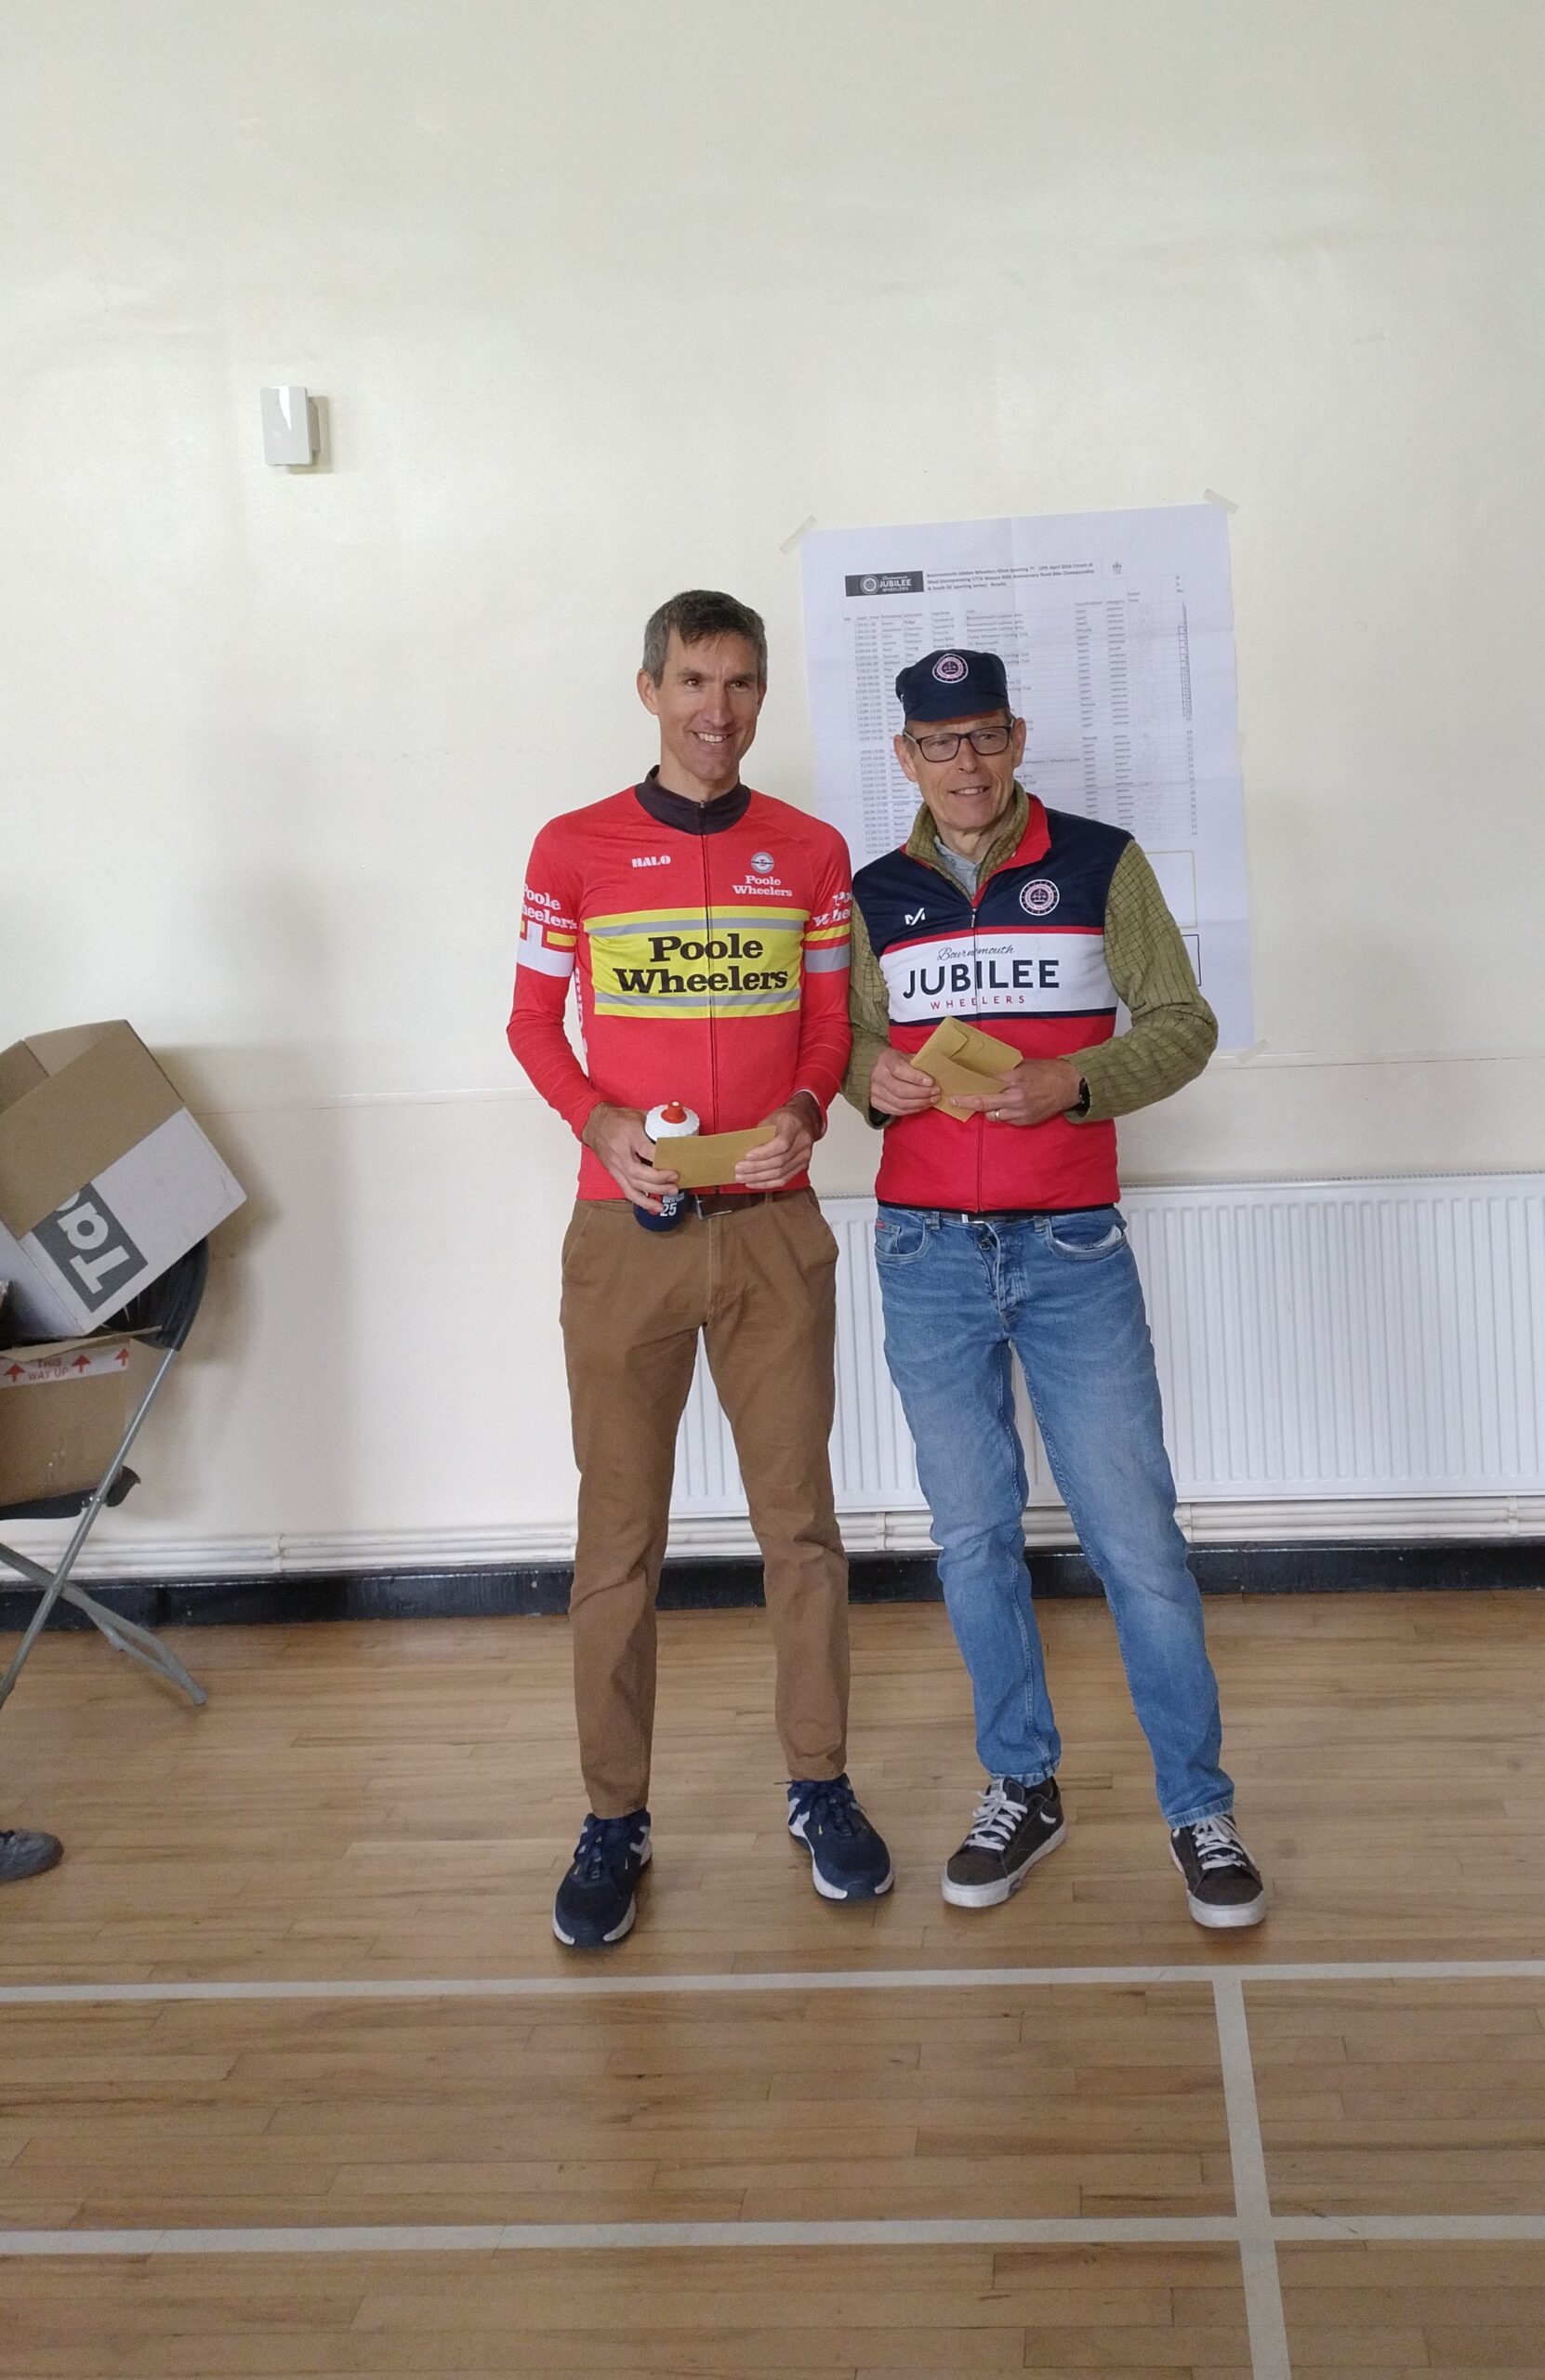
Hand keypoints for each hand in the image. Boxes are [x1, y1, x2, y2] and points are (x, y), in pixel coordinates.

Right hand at [581, 1102, 678, 1209]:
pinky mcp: (615, 1175)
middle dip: (660, 1179)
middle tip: (676, 1179)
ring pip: (635, 1185)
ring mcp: (617, 1167)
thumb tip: (676, 1131)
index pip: (645, 1150)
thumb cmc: (616, 1119)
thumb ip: (657, 1123)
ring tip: (671, 1191)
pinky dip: (643, 1202)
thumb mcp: (639, 1115)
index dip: (660, 1158)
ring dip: (655, 1191)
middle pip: (639, 1172)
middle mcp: (621, 1154)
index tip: (675, 1161)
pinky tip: (655, 1207)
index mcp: (629, 1135)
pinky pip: (628, 1191)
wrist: (594, 1124)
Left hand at [734, 1093, 820, 1188]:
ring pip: (780, 1173)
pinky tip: (754, 1182)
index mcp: (794, 1126)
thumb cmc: (785, 1118)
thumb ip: (759, 1134)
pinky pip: (784, 1179)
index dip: (764, 1152)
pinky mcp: (802, 1166)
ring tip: (743, 1177)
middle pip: (779, 1161)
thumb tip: (741, 1149)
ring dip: (759, 1178)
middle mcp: (803, 1142)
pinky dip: (767, 1183)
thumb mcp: (770, 1118)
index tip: (747, 1156)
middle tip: (739, 1169)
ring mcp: (804, 1156)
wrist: (803, 1120)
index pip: (781, 1144)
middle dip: (756, 1168)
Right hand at [868, 1046, 942, 1116]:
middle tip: (936, 1092)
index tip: (931, 1081)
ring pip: (899, 1103)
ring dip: (919, 1103)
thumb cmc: (896, 1062)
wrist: (877, 1069)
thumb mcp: (907, 1057)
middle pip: (900, 1090)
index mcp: (886, 1060)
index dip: (916, 1077)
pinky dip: (912, 1110)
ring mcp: (876, 1091)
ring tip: (933, 1099)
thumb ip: (919, 1063)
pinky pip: (897, 1111)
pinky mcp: (877, 1103)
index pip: (899, 1070)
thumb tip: (937, 1071)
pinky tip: (923, 1105)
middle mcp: (878, 1076)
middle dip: (921, 1093)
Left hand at [953, 1058, 1082, 1127]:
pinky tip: (1003, 1108)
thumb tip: (988, 1071)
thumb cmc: (1049, 1071)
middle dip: (966, 1102)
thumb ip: (1007, 1070)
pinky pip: (1007, 1120)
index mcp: (1015, 1079)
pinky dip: (1002, 1114)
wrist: (1072, 1086)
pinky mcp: (1026, 1121)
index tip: (957, 1085)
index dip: (970, 1085)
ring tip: (983, 1103)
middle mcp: (1015, 1097)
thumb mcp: (1026, 1064)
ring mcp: (1021, 1111)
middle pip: (983, 1102)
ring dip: (986, 1109)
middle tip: (953, 1100)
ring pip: (993, 1115)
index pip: (985, 1083)